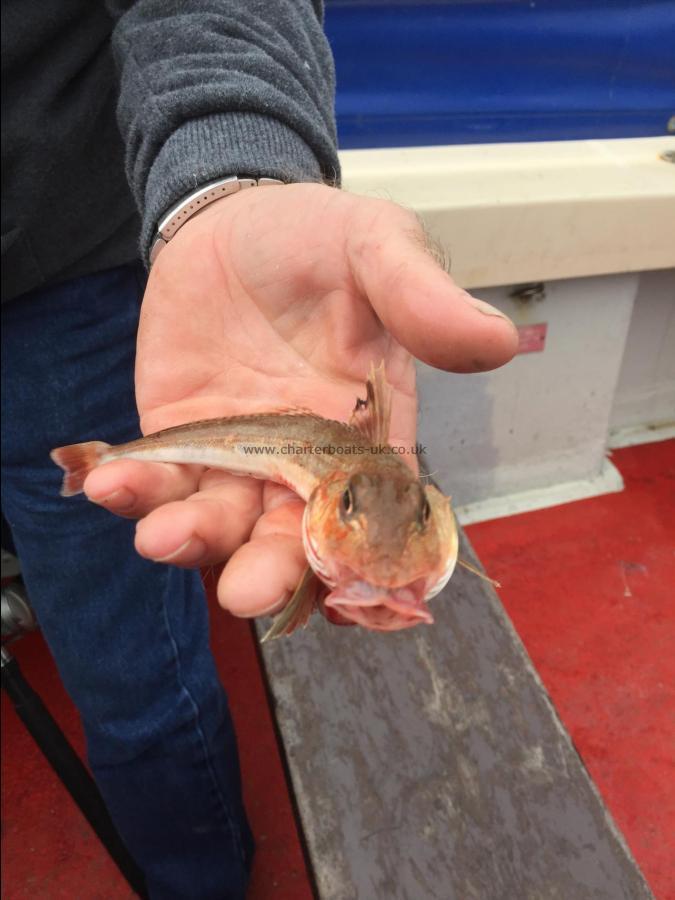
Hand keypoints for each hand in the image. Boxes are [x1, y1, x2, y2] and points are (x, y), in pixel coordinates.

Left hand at [84, 183, 516, 617]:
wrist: (235, 219)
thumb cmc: (318, 238)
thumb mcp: (377, 250)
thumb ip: (424, 299)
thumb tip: (497, 340)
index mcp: (368, 433)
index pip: (371, 513)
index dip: (357, 553)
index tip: (338, 580)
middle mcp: (303, 462)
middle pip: (291, 538)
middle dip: (270, 570)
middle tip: (245, 592)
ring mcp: (238, 456)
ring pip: (220, 522)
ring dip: (193, 539)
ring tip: (160, 536)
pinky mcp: (180, 439)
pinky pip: (161, 480)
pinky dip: (136, 491)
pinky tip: (109, 485)